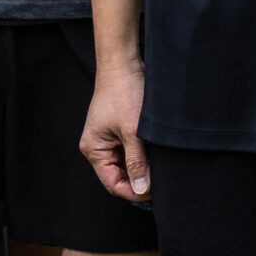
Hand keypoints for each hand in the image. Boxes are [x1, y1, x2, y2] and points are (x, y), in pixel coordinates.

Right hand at [79, 55, 151, 203]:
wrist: (123, 63)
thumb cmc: (124, 93)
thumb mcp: (133, 131)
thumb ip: (137, 162)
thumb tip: (142, 189)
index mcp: (94, 150)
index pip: (113, 184)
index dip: (134, 192)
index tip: (155, 192)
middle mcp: (98, 147)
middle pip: (119, 176)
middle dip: (140, 180)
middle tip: (162, 181)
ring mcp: (107, 139)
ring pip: (126, 164)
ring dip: (142, 167)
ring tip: (160, 166)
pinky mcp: (117, 131)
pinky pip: (129, 151)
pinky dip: (142, 155)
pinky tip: (156, 153)